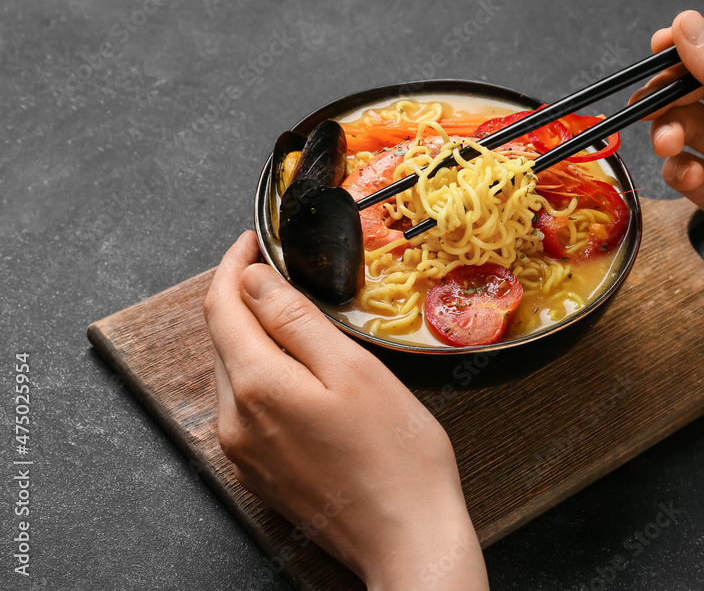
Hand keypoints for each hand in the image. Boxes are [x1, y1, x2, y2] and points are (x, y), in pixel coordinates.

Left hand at [203, 231, 487, 589]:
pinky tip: (301, 375)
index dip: (232, 265)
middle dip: (244, 299)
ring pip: (235, 374)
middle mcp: (235, 420)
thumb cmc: (396, 454)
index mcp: (256, 386)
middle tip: (281, 270)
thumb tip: (251, 280)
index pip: (221, 306)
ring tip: (297, 319)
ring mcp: (244, 452)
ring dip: (255, 338)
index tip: (252, 240)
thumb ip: (295, 320)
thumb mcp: (353, 370)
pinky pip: (248, 408)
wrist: (407, 537)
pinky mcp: (259, 473)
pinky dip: (264, 376)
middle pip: (224, 339)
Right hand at [629, 10, 703, 336]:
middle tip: (648, 101)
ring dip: (673, 133)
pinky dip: (680, 171)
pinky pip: (688, 170)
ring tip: (667, 144)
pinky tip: (686, 180)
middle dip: (676, 93)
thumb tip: (689, 26)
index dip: (702, 43)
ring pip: (692, 129)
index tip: (661, 43)